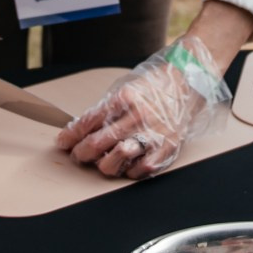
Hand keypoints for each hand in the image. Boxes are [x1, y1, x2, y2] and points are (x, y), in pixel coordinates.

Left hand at [55, 33, 230, 178]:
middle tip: (78, 155)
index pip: (88, 121)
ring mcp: (154, 133)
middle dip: (81, 152)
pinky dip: (129, 170)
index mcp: (124, 98)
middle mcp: (138, 116)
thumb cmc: (154, 85)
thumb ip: (105, 109)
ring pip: (117, 159)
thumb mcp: (125, 88)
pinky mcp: (167, 147)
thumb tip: (81, 129)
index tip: (63, 142)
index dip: (71, 135)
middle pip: (99, 142)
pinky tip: (125, 165)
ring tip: (101, 161)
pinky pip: (141, 169)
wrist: (189, 82)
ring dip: (103, 164)